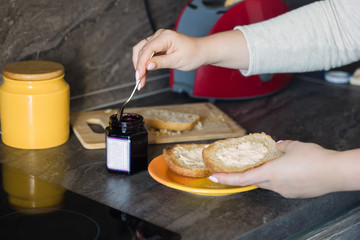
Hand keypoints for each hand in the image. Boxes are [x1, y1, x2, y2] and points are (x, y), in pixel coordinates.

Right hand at [132, 29, 248, 88]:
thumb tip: (147, 66)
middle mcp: (159, 35)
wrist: (201, 51)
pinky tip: (144, 74)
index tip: (139, 75)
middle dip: (139, 66)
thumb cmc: (193, 54)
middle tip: (139, 81)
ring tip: (141, 80)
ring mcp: (158, 39)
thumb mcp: (177, 61)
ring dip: (139, 65)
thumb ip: (161, 62)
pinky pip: (147, 53)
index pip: (147, 49)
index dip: (141, 63)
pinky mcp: (158, 45)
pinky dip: (144, 64)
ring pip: (141, 51)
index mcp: (165, 36)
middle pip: (141, 49)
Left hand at [210, 140, 340, 197]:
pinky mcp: (295, 194)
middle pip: (255, 180)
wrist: (335, 173)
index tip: (214, 177)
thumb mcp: (293, 146)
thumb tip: (276, 146)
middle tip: (246, 165)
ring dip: (267, 174)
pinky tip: (290, 170)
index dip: (226, 178)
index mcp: (270, 173)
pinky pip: (282, 186)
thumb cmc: (314, 159)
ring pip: (269, 183)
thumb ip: (280, 146)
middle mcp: (275, 185)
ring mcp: (285, 192)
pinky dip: (280, 178)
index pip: (241, 178)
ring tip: (276, 163)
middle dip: (249, 173)